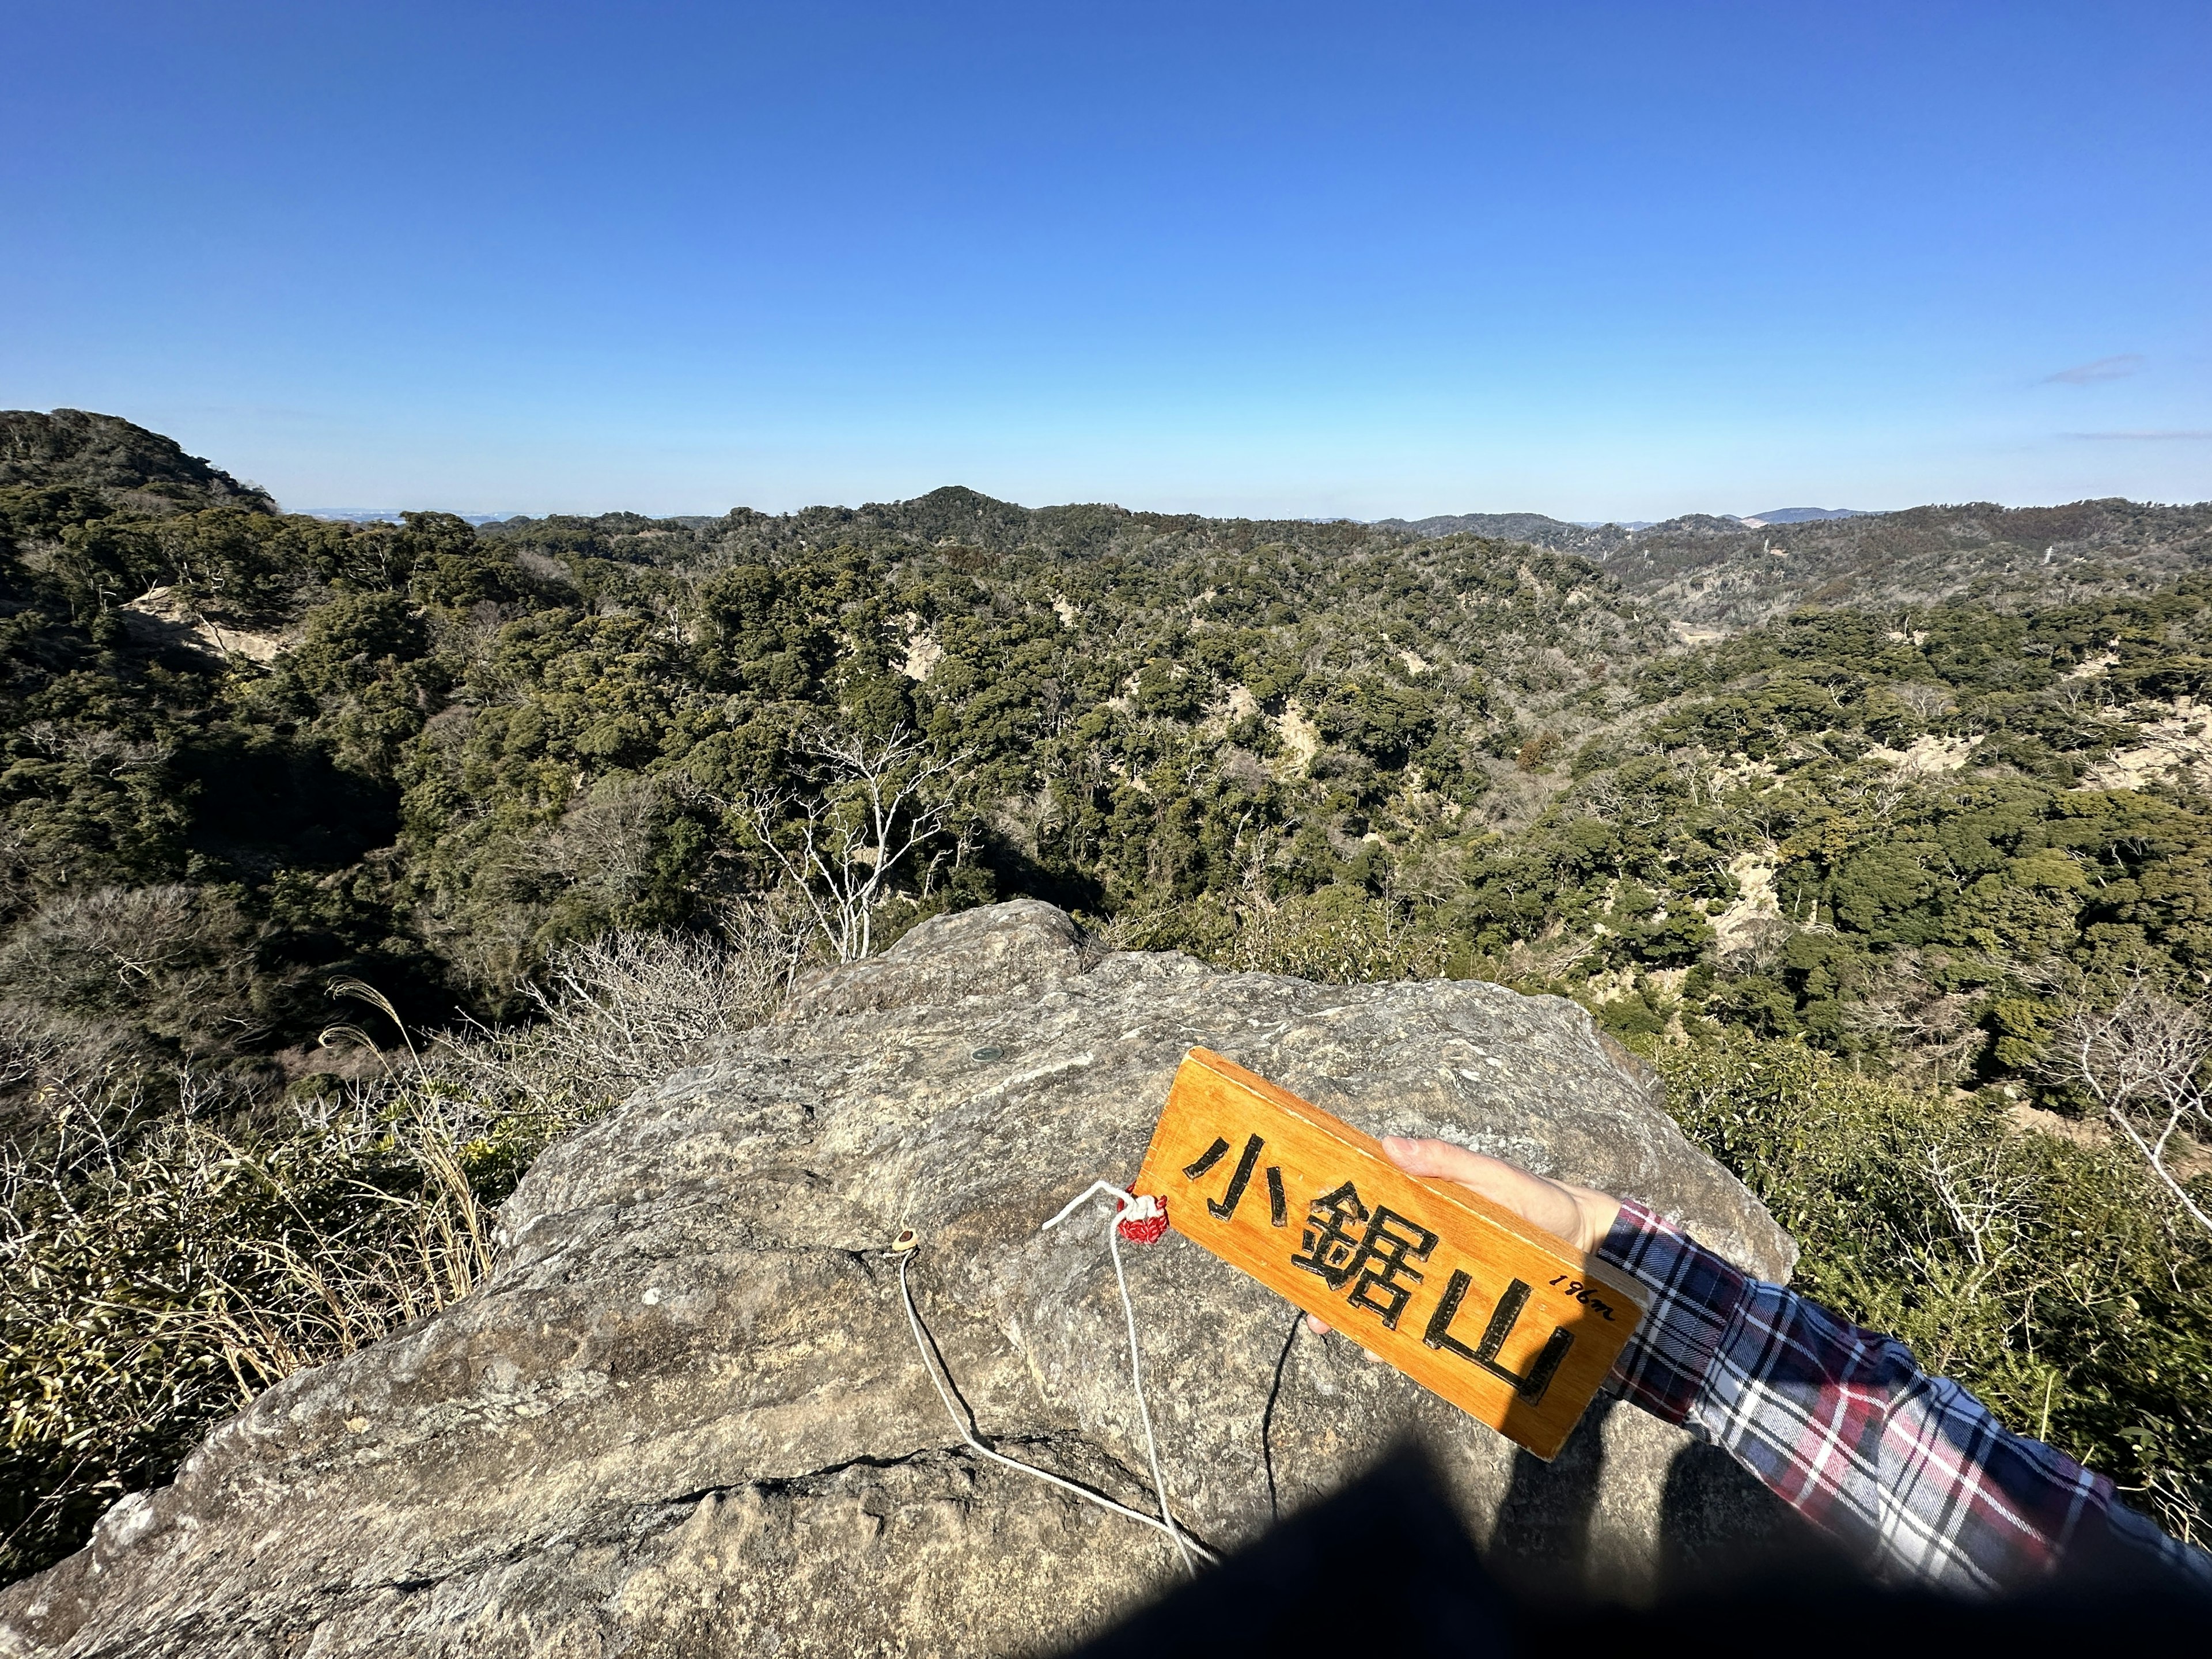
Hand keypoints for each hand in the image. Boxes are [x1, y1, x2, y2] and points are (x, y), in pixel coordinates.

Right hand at [1302, 1137, 1621, 1338]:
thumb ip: (1446, 1161)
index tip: (1303, 1253)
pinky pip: (1428, 1330)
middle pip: (1369, 1269)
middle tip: (1317, 1319)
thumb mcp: (1493, 1175)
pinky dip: (1407, 1344)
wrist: (1587, 1242)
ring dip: (1369, 1324)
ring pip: (1394, 1303)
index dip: (1330, 1236)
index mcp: (1421, 1208)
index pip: (1364, 1219)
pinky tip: (1394, 1356)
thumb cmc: (1537, 1200)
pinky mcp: (1465, 1311)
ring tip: (1359, 1343)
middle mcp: (1424, 1246)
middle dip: (1338, 1294)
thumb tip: (1389, 1146)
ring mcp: (1443, 1281)